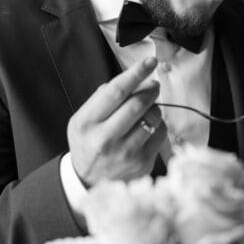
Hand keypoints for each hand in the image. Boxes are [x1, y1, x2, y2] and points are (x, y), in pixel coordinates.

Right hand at [67, 57, 167, 186]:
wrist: (89, 182)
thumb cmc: (88, 144)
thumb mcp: (82, 121)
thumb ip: (100, 99)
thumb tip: (129, 79)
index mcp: (87, 123)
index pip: (116, 91)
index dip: (135, 73)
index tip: (148, 62)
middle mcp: (105, 138)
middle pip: (137, 103)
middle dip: (150, 88)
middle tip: (154, 84)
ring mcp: (125, 152)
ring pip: (153, 117)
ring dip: (155, 107)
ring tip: (147, 109)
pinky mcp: (142, 162)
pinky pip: (160, 132)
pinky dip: (158, 124)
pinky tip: (148, 127)